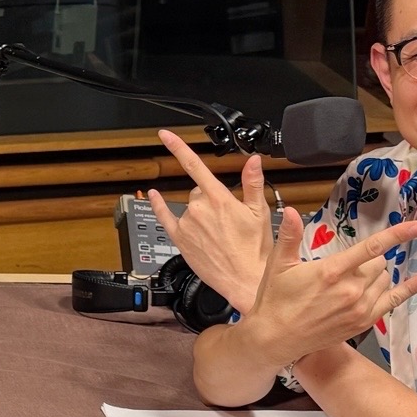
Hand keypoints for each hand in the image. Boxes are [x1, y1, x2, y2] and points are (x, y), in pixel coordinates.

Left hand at [145, 131, 274, 306]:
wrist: (245, 280)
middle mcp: (199, 208)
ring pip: (188, 206)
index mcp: (219, 199)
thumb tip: (253, 161)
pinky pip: (164, 217)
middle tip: (226, 218)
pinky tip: (155, 197)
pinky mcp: (179, 239)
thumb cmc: (255, 250)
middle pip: (197, 191)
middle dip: (209, 198)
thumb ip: (253, 183)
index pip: (194, 165)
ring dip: (199, 213)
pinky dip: (159, 206)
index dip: (178, 147)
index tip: (165, 135)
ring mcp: (187, 224)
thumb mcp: (260, 213)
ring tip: (217, 232)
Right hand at [238, 208, 416, 368]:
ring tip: (352, 281)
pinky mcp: (363, 322)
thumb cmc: (274, 299)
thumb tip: (293, 211)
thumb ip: (289, 236)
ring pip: (385, 279)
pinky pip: (394, 300)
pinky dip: (409, 288)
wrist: (275, 338)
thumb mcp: (278, 265)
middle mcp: (351, 289)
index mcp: (331, 271)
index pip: (371, 248)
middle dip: (367, 260)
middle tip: (345, 267)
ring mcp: (360, 308)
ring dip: (376, 275)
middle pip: (379, 263)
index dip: (397, 234)